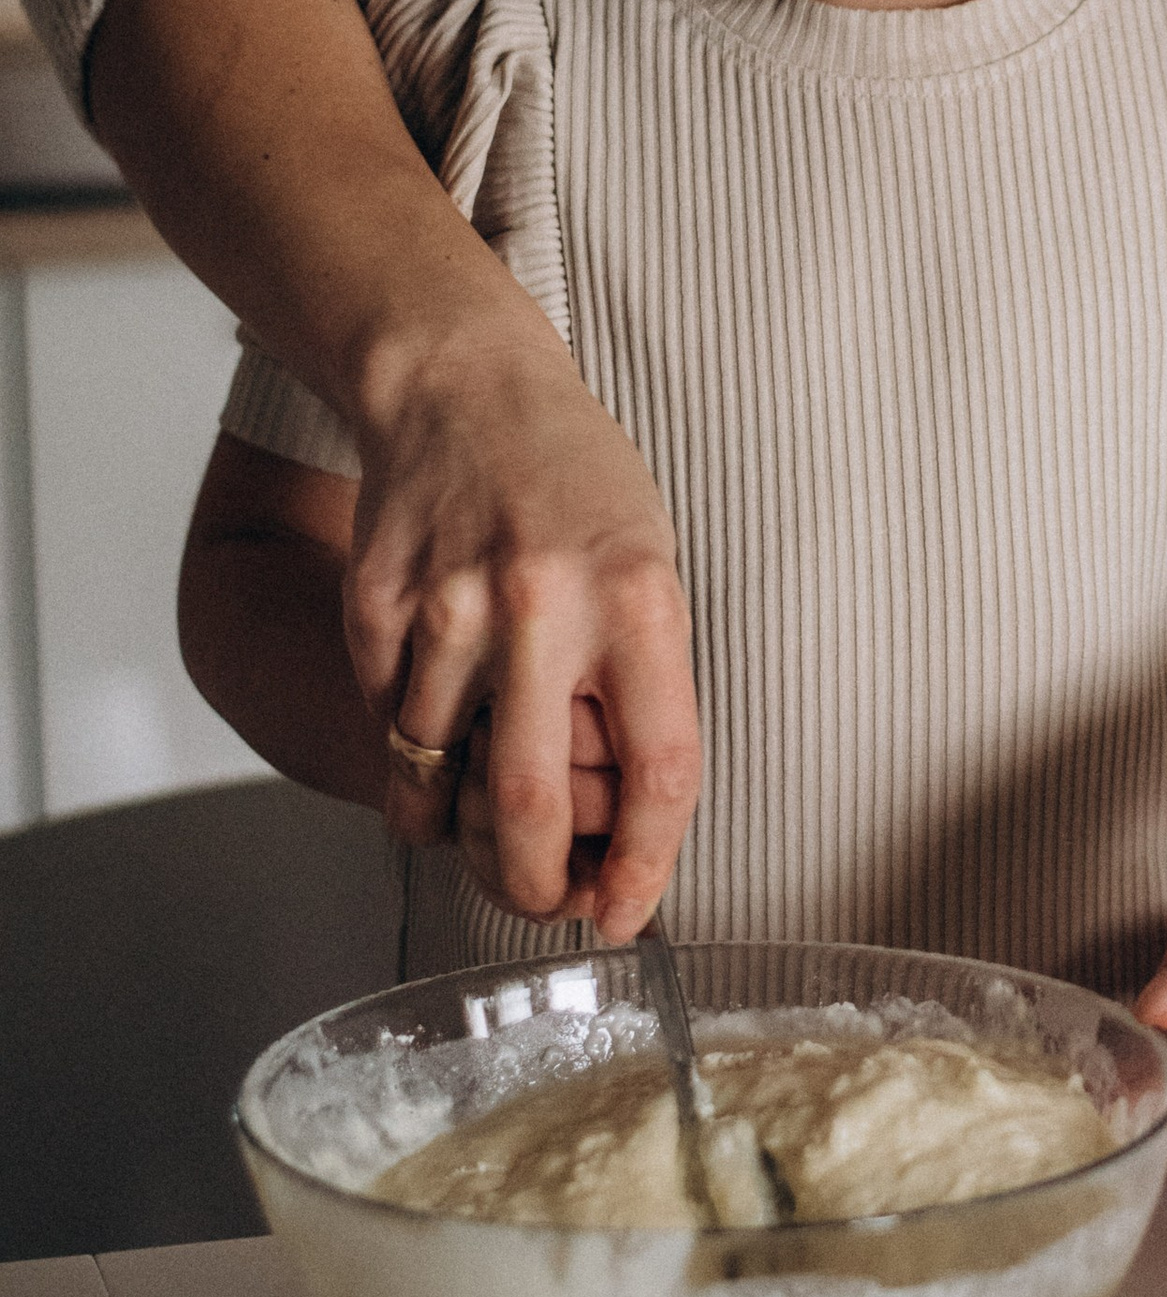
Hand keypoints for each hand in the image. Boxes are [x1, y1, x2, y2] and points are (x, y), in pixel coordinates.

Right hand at [344, 319, 699, 937]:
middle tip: (543, 905)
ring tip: (482, 812)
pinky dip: (410, 749)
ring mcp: (449, 607)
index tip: (629, 912)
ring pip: (438, 774)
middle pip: (530, 802)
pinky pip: (387, 721)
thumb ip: (639, 687)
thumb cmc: (575, 483)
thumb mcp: (650, 567)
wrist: (462, 384)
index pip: (660, 772)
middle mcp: (545, 607)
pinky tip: (435, 716)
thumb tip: (621, 830)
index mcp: (642, 601)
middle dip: (535, 886)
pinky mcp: (376, 606)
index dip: (647, 867)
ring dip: (457, 821)